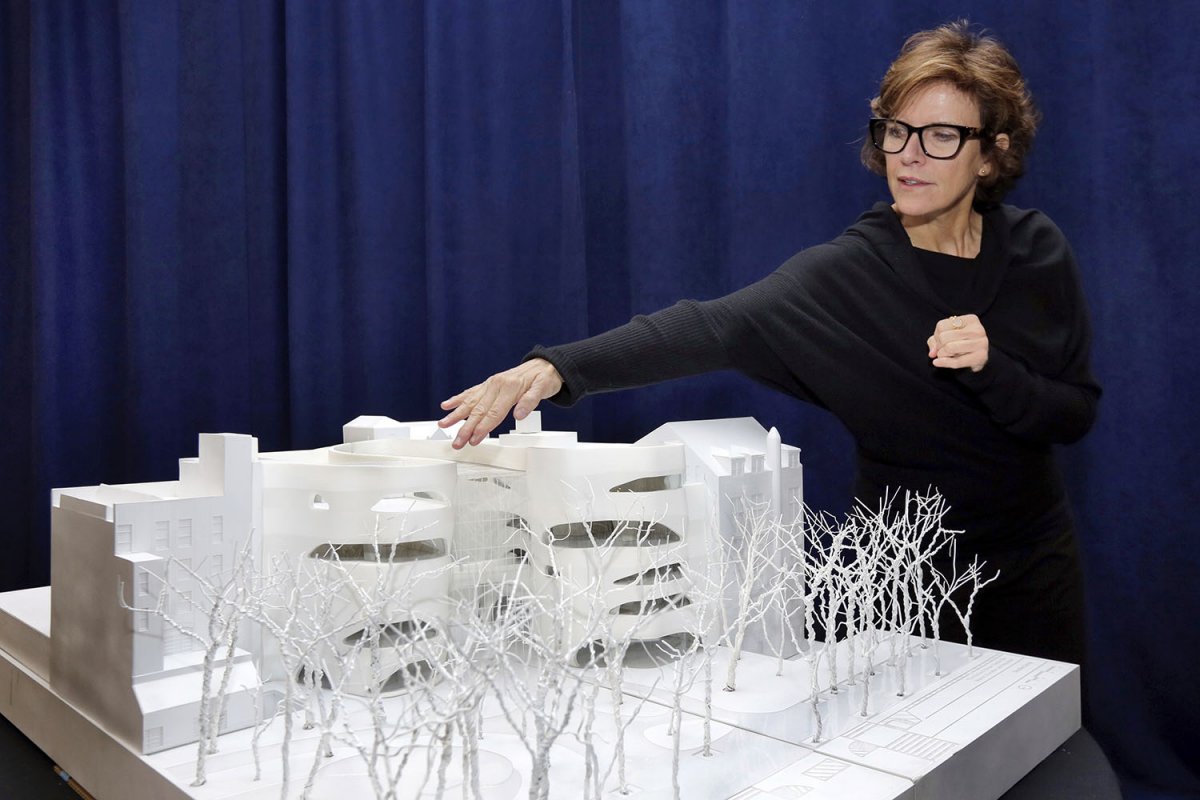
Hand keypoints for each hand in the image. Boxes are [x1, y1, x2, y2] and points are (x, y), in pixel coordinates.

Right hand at [438, 358, 563, 448]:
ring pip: (471, 402)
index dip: (483, 428)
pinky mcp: (489, 384)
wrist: (544, 364)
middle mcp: (496, 384)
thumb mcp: (543, 388)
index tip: (474, 440)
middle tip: (457, 442)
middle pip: (479, 410)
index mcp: (509, 387)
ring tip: (443, 425)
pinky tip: (447, 405)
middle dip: (466, 428)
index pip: (494, 412)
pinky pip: (471, 392)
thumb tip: (519, 415)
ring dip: (456, 415)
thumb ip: (531, 401)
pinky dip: (458, 399)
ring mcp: (491, 384)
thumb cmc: (544, 378)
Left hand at [928, 314, 988, 372]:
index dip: (936, 336)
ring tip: (946, 355)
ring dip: (942, 354)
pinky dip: (944, 363)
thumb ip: (935, 341)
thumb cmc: (962, 344)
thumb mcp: (948, 336)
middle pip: (944, 337)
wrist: (980, 358)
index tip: (941, 341)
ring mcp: (981, 343)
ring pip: (949, 348)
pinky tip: (937, 363)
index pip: (941, 326)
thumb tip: (932, 353)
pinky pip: (956, 362)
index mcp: (970, 320)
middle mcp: (977, 330)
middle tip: (942, 350)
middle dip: (938, 347)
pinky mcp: (981, 357)